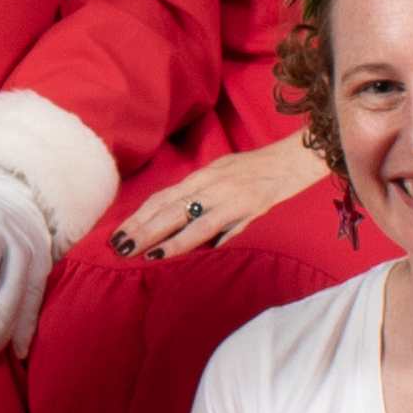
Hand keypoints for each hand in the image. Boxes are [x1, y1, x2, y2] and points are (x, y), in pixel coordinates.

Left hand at [110, 139, 322, 259]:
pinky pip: (213, 225)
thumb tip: (191, 229)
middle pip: (166, 207)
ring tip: (142, 252)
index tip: (119, 233)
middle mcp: (207, 183)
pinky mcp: (244, 206)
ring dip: (161, 236)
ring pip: (185, 218)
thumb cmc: (259, 170)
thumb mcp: (225, 177)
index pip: (162, 197)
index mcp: (201, 177)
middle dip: (140, 228)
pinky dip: (192, 238)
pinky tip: (175, 250)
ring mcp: (225, 195)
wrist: (293, 159)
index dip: (139, 216)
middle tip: (118, 246)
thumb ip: (206, 201)